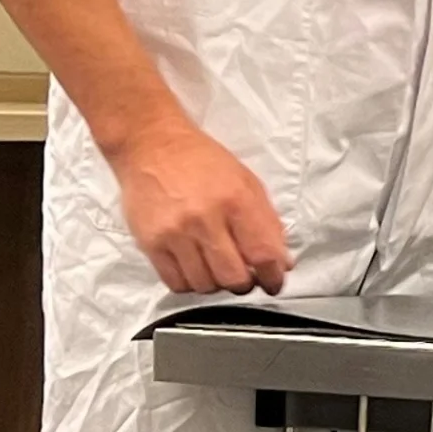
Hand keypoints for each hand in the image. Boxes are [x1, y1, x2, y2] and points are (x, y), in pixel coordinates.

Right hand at [107, 120, 289, 295]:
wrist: (152, 146)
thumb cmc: (203, 163)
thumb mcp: (246, 182)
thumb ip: (267, 222)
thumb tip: (282, 263)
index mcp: (236, 200)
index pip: (263, 254)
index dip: (273, 276)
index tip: (273, 282)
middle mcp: (205, 219)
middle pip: (233, 278)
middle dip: (245, 284)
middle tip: (244, 276)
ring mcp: (175, 233)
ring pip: (204, 285)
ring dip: (216, 284)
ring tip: (217, 268)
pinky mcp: (150, 243)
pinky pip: (176, 283)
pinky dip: (190, 283)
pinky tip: (195, 268)